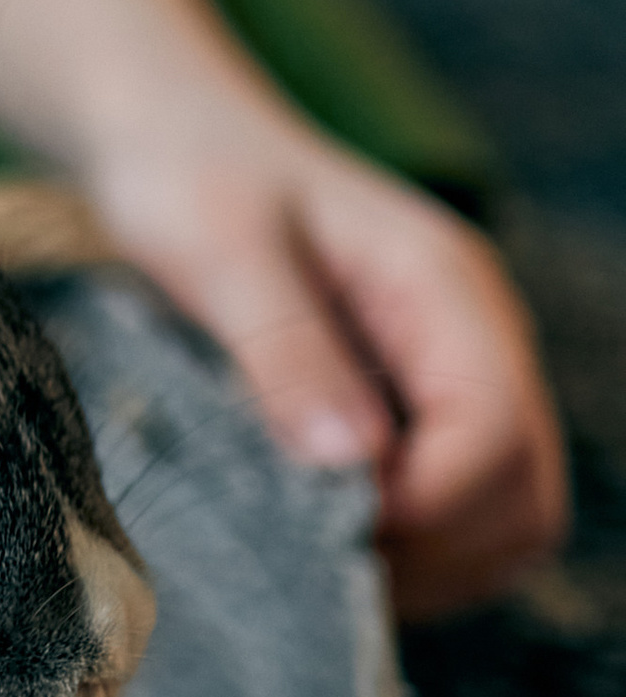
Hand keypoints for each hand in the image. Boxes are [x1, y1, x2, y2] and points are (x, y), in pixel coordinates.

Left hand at [82, 105, 565, 624]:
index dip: (420, 504)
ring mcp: (451, 376)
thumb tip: (354, 467)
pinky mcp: (413, 407)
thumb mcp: (219, 251)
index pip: (493, 434)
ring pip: (502, 518)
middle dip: (432, 549)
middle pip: (524, 496)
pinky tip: (314, 535)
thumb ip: (286, 354)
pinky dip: (404, 549)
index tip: (318, 522)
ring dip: (424, 562)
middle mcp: (473, 338)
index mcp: (443, 287)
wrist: (172, 134)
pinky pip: (453, 513)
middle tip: (313, 556)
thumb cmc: (190, 174)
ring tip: (312, 551)